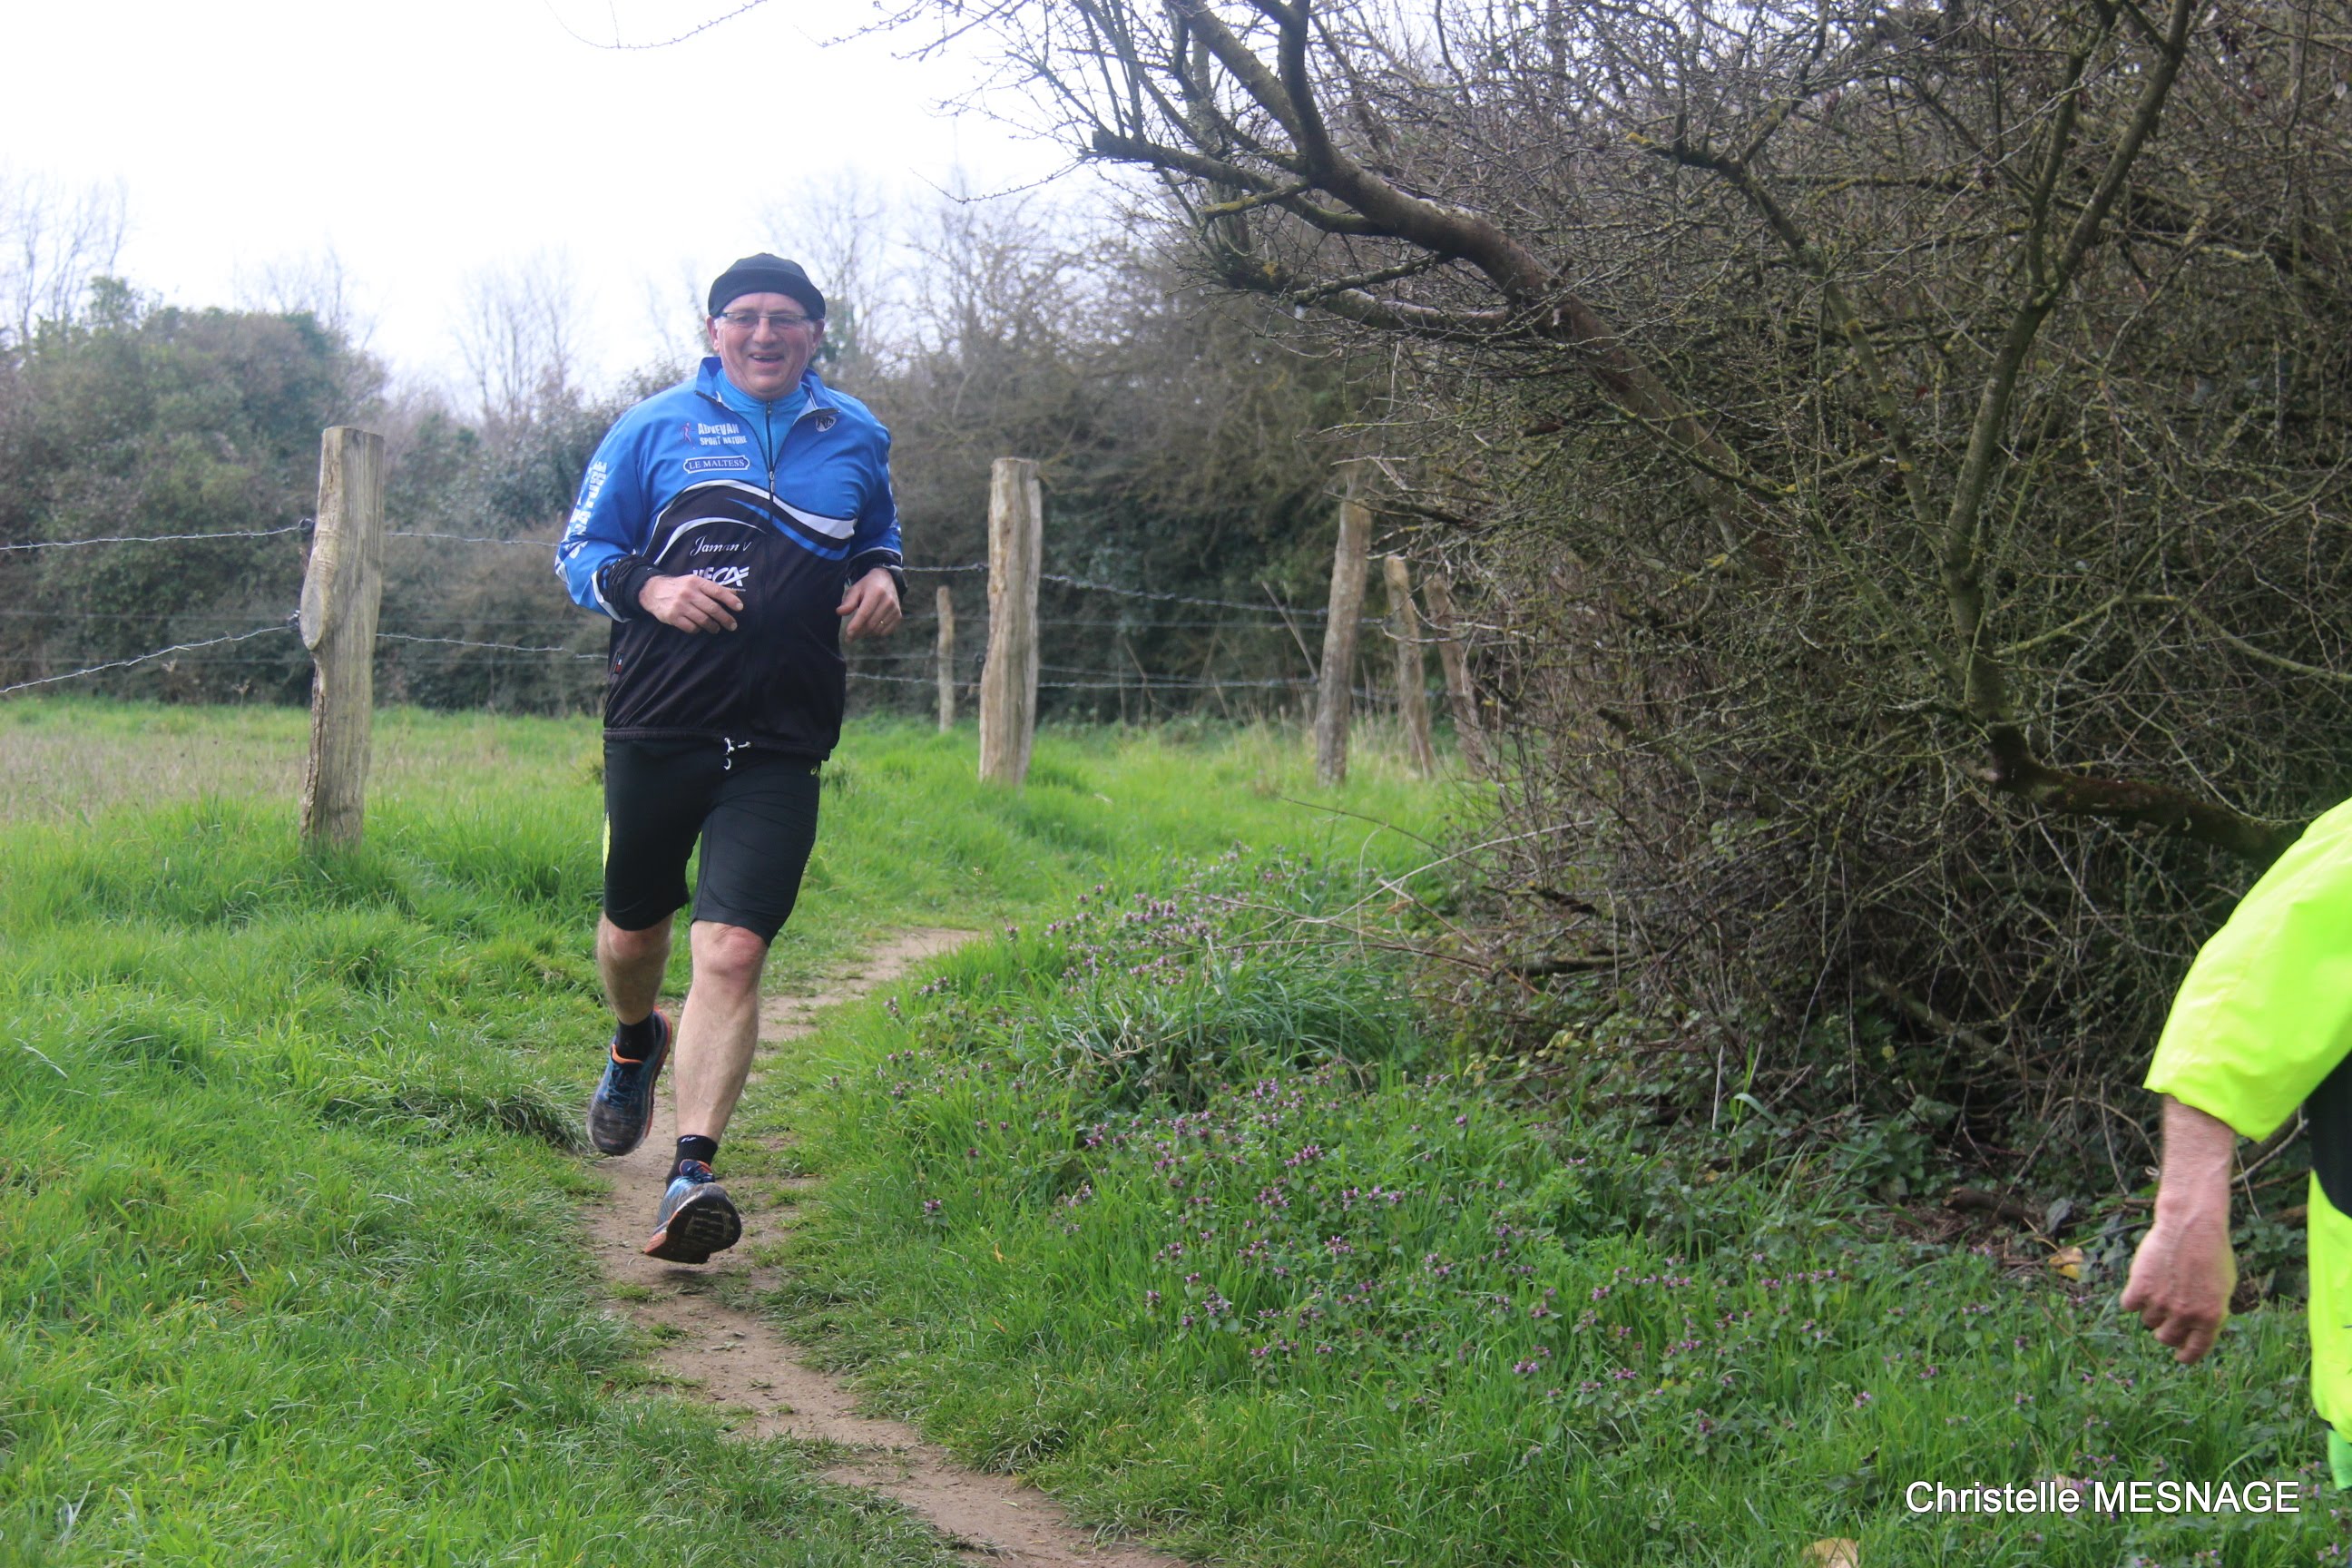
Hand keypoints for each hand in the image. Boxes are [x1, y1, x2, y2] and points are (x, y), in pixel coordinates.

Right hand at [639, 573, 741, 632]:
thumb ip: (714, 588)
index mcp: (696, 582)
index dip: (730, 600)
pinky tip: (699, 628)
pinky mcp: (673, 617)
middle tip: (732, 625)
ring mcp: (680, 605)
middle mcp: (688, 593)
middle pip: (712, 608)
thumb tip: (735, 593)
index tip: (740, 608)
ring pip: (703, 620)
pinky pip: (691, 627)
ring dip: (713, 626)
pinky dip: (697, 629)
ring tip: (716, 628)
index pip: (717, 591)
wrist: (653, 591)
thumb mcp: (695, 582)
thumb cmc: (680, 587)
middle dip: (725, 619)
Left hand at [837, 567, 902, 641]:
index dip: (856, 625)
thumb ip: (848, 602)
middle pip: (871, 624)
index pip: (865, 613)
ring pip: (878, 630)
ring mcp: (895, 609)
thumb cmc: (868, 586)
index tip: (848, 634)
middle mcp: (888, 601)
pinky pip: (886, 632)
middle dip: (858, 633)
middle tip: (849, 637)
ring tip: (859, 631)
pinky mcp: (898, 615)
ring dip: (866, 634)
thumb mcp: (856, 589)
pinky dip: (876, 633)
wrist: (887, 580)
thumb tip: (839, 612)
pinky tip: (870, 628)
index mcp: (876, 592)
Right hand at [2119, 1095, 2238, 1363]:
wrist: (2191, 1226)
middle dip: (2165, 1331)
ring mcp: (2162, 1303)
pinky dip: (2133, 1297)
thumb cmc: (2211, 1253)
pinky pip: (2129, 1306)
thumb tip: (2194, 1331)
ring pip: (2148, 1321)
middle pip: (2166, 1338)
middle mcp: (2186, 1315)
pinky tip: (2141, 1283)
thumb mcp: (2222, 1289)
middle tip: (2165, 1317)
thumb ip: (2209, 1313)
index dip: (2185, 1355)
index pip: (2194, 1351)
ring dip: (2151, 1309)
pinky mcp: (2140, 1288)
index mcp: (2211, 1318)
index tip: (2179, 1355)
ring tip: (2159, 1289)